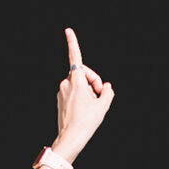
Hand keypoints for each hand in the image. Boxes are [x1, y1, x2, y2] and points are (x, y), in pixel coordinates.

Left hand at [50, 27, 113, 161]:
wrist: (71, 138)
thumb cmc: (86, 121)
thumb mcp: (103, 105)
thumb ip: (107, 91)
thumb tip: (106, 87)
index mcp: (76, 80)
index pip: (75, 57)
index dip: (73, 43)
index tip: (68, 30)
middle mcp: (66, 83)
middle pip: (84, 74)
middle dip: (94, 82)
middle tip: (100, 96)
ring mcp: (62, 91)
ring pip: (80, 85)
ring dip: (88, 91)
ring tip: (92, 106)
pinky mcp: (61, 99)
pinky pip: (74, 93)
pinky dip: (81, 97)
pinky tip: (84, 110)